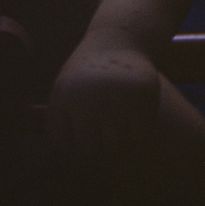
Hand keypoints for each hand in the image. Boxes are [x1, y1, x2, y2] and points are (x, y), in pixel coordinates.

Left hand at [46, 38, 160, 184]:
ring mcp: (114, 98)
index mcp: (63, 98)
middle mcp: (86, 99)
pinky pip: (141, 137)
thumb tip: (67, 167)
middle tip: (107, 128)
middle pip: (91, 150)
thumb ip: (63, 125)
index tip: (85, 131)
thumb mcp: (66, 90)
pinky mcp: (140, 97)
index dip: (75, 145)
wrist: (118, 38)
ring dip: (121, 140)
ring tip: (121, 122)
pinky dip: (140, 133)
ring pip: (117, 147)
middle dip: (99, 145)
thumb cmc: (89, 73)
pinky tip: (137, 117)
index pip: (65, 146)